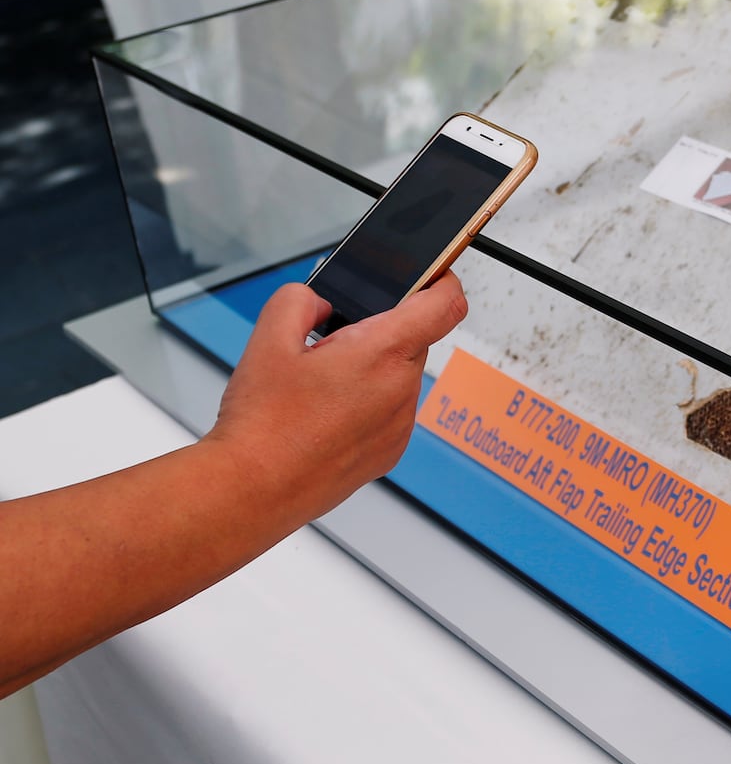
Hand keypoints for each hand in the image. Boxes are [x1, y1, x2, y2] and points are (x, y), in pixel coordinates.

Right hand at [206, 272, 468, 515]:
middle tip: (334, 340)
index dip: (444, 280)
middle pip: (414, 339)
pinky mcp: (390, 452)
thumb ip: (300, 300)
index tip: (434, 273)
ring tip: (321, 385)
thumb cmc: (262, 425)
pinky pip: (392, 411)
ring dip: (372, 369)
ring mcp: (400, 425)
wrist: (253, 490)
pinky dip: (368, 403)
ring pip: (399, 376)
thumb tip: (321, 301)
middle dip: (381, 331)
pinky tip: (326, 414)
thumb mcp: (268, 339)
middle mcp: (401, 390)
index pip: (445, 304)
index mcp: (381, 353)